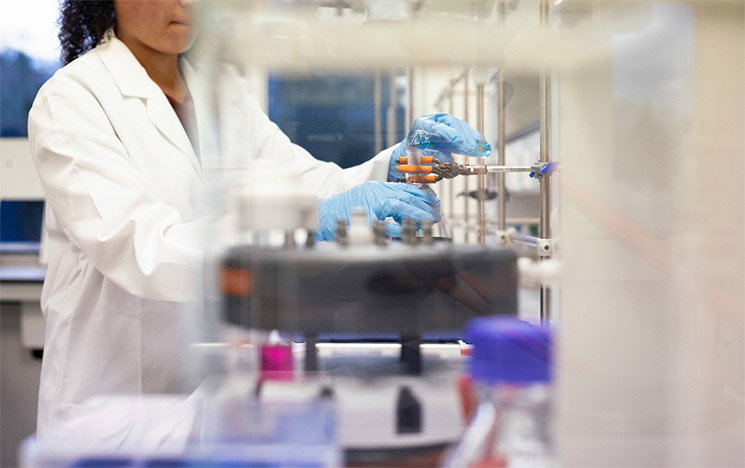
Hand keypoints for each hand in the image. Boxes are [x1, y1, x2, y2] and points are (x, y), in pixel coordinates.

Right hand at [316, 182, 440, 240]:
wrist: (322, 215)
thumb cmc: (345, 211)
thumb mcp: (368, 200)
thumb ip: (386, 203)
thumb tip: (408, 212)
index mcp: (378, 187)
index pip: (406, 187)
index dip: (424, 195)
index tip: (435, 204)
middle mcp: (375, 191)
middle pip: (406, 195)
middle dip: (425, 205)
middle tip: (436, 215)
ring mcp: (369, 203)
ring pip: (400, 206)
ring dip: (416, 214)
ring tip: (428, 222)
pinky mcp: (363, 217)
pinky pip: (385, 222)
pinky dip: (398, 227)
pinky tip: (408, 232)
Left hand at [388, 113, 489, 181]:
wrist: (416, 147)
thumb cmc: (414, 154)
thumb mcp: (417, 159)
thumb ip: (427, 162)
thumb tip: (442, 166)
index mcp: (420, 125)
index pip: (434, 126)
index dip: (447, 133)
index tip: (457, 140)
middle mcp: (433, 120)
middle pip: (451, 124)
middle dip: (462, 137)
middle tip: (471, 149)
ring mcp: (444, 122)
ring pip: (460, 126)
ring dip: (470, 139)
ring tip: (478, 150)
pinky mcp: (453, 127)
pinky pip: (465, 131)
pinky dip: (474, 138)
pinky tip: (482, 145)